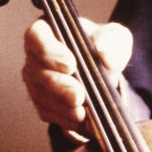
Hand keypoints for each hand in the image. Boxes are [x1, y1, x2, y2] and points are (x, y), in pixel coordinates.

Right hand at [22, 17, 132, 133]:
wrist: (104, 72)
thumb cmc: (103, 47)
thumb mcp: (115, 37)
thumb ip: (112, 39)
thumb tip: (103, 51)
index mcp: (49, 31)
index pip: (36, 36)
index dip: (49, 51)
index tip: (70, 64)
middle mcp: (35, 55)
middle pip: (37, 71)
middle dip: (59, 86)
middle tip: (79, 95)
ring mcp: (36, 80)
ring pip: (41, 95)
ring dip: (62, 106)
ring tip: (82, 112)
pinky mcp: (41, 102)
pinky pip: (47, 112)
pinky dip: (64, 118)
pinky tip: (80, 120)